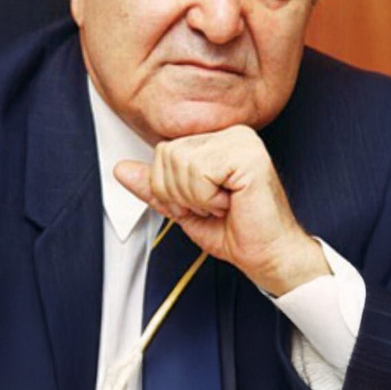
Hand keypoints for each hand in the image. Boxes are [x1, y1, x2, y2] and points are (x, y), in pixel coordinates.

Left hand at [113, 125, 328, 295]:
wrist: (268, 256)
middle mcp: (231, 134)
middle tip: (211, 207)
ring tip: (222, 205)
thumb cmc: (237, 232)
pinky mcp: (248, 156)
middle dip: (180, 193)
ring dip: (196, 198)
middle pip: (168, 154)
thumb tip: (121, 170)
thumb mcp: (183, 207)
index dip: (169, 188)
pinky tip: (232, 202)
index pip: (164, 151)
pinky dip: (208, 198)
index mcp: (218, 139)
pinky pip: (200, 173)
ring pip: (181, 163)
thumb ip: (153, 186)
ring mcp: (242, 141)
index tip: (198, 204)